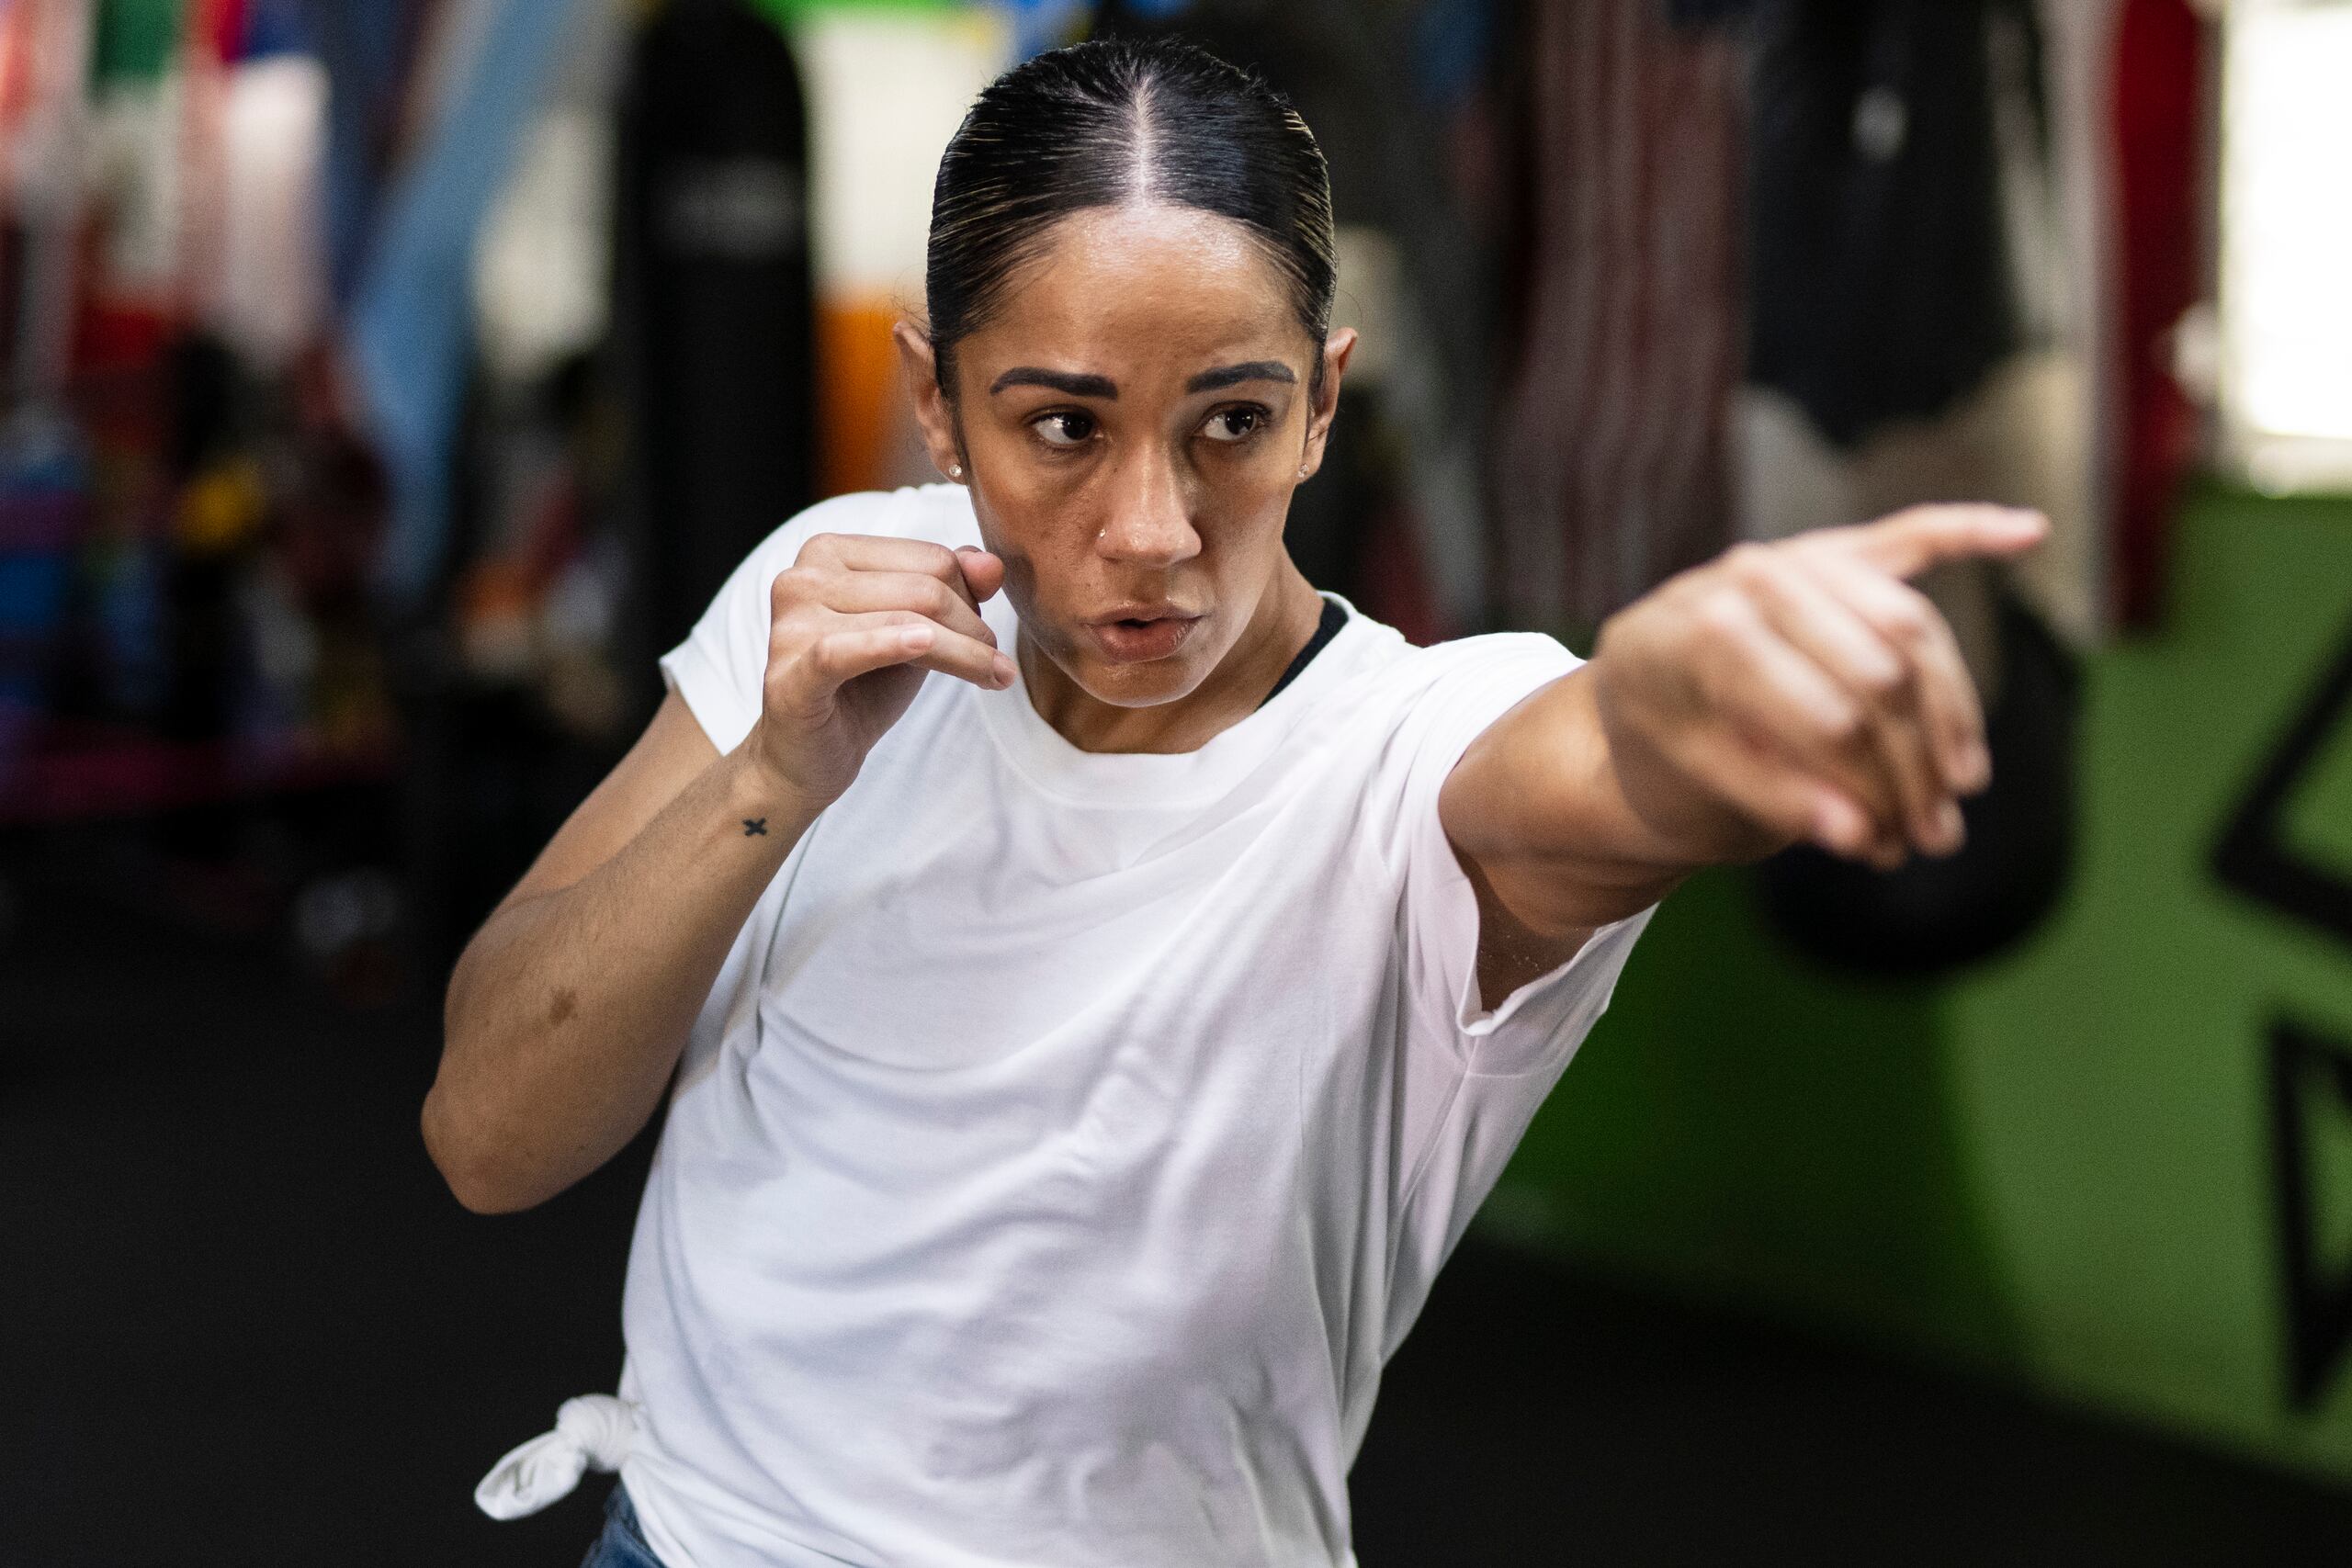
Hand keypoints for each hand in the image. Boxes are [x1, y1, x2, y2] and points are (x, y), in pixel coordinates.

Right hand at [747, 533, 1016, 808]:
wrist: (809, 757)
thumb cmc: (861, 687)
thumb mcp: (915, 630)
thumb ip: (952, 588)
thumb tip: (992, 563)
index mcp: (829, 552)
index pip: (930, 559)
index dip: (970, 598)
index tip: (983, 636)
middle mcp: (802, 578)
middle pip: (923, 588)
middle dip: (973, 628)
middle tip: (997, 665)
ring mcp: (790, 625)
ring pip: (904, 621)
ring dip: (963, 653)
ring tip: (995, 676)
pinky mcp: (789, 676)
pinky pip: (844, 652)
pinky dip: (889, 645)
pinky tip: (924, 647)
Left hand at [1587, 505, 2048, 869]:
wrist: (1637, 679)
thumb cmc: (1661, 736)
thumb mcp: (1692, 779)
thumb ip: (1775, 800)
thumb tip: (1865, 838)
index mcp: (1700, 638)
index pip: (1826, 719)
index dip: (1871, 791)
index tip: (1889, 849)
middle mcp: (1747, 581)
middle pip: (1880, 675)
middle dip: (1916, 764)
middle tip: (1937, 837)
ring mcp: (1792, 557)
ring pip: (1910, 629)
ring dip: (1952, 712)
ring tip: (1966, 786)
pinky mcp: (1827, 551)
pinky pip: (1906, 536)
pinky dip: (1968, 530)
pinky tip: (2028, 532)